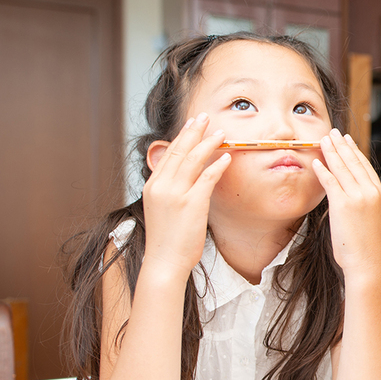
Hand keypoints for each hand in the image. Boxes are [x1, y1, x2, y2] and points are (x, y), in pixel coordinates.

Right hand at [141, 113, 230, 274]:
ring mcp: (176, 194)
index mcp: (153, 186)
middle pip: (179, 151)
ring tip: (221, 133)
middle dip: (194, 131)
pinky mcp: (191, 203)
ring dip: (209, 143)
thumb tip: (184, 179)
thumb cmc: (166, 240)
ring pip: (193, 160)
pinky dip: (218, 165)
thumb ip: (170, 192)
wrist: (164, 262)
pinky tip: (226, 157)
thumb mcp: (161, 210)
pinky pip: (207, 177)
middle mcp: (162, 186)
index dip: (182, 137)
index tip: (192, 125)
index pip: (168, 154)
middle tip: (205, 117)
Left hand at [311, 129, 380, 275]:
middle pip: (353, 161)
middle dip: (341, 145)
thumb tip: (346, 189)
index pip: (364, 165)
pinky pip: (330, 181)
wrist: (365, 260)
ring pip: (341, 168)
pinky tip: (316, 162)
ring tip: (323, 140)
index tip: (346, 140)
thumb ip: (360, 199)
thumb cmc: (364, 244)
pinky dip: (322, 170)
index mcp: (378, 193)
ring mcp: (357, 197)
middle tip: (332, 132)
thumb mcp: (368, 216)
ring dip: (330, 151)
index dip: (354, 150)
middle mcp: (370, 192)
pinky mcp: (343, 204)